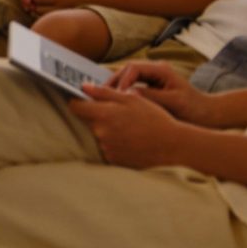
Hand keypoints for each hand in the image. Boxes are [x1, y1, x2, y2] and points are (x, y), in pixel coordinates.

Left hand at [70, 86, 186, 168]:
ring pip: (99, 134)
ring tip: (130, 128)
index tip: (83, 99)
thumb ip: (104, 92)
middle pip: (89, 121)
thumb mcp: (132, 99)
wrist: (172, 147)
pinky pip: (108, 147)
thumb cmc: (154, 119)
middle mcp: (101, 133)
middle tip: (120, 114)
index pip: (75, 107)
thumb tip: (84, 87)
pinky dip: (115, 143)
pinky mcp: (113, 160)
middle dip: (98, 116)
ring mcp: (106, 148)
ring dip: (108, 130)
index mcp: (104, 115)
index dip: (77, 102)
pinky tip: (132, 140)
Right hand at [105, 61, 220, 126]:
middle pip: (127, 70)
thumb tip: (128, 95)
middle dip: (113, 82)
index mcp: (161, 70)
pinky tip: (115, 103)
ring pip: (128, 77)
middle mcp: (156, 70)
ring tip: (103, 99)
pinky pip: (132, 86)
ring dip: (116, 87)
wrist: (208, 115)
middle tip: (100, 96)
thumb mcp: (173, 103)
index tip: (116, 96)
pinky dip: (122, 93)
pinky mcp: (152, 86)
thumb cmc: (194, 110)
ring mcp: (153, 77)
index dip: (122, 81)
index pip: (133, 69)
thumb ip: (151, 97)